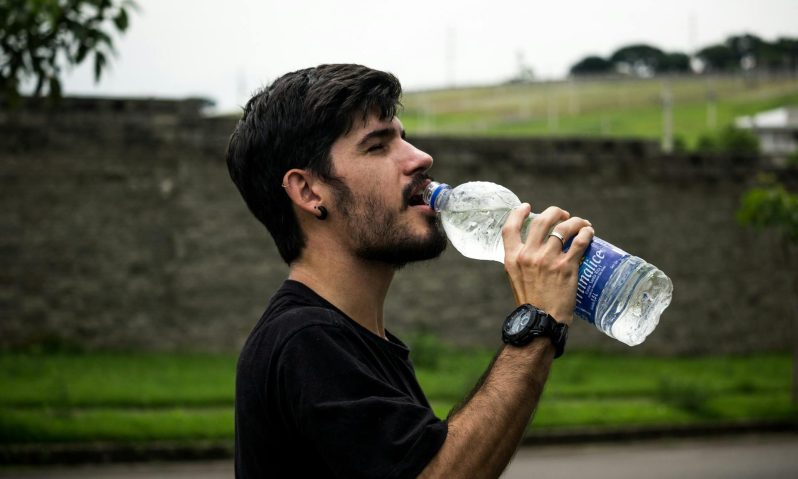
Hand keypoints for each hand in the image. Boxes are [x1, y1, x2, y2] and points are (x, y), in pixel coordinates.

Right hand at [501, 204, 593, 324]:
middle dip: (555, 212)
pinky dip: (586, 233)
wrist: (541, 322)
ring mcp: (548, 259)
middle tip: (563, 215)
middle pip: (541, 221)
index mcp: (512, 258)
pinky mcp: (566, 266)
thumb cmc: (530, 304)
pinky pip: (579, 241)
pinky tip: (589, 232)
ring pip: (563, 227)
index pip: (509, 228)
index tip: (526, 207)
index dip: (517, 213)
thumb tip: (534, 250)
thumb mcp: (516, 279)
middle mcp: (528, 255)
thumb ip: (522, 262)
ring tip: (581, 224)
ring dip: (575, 221)